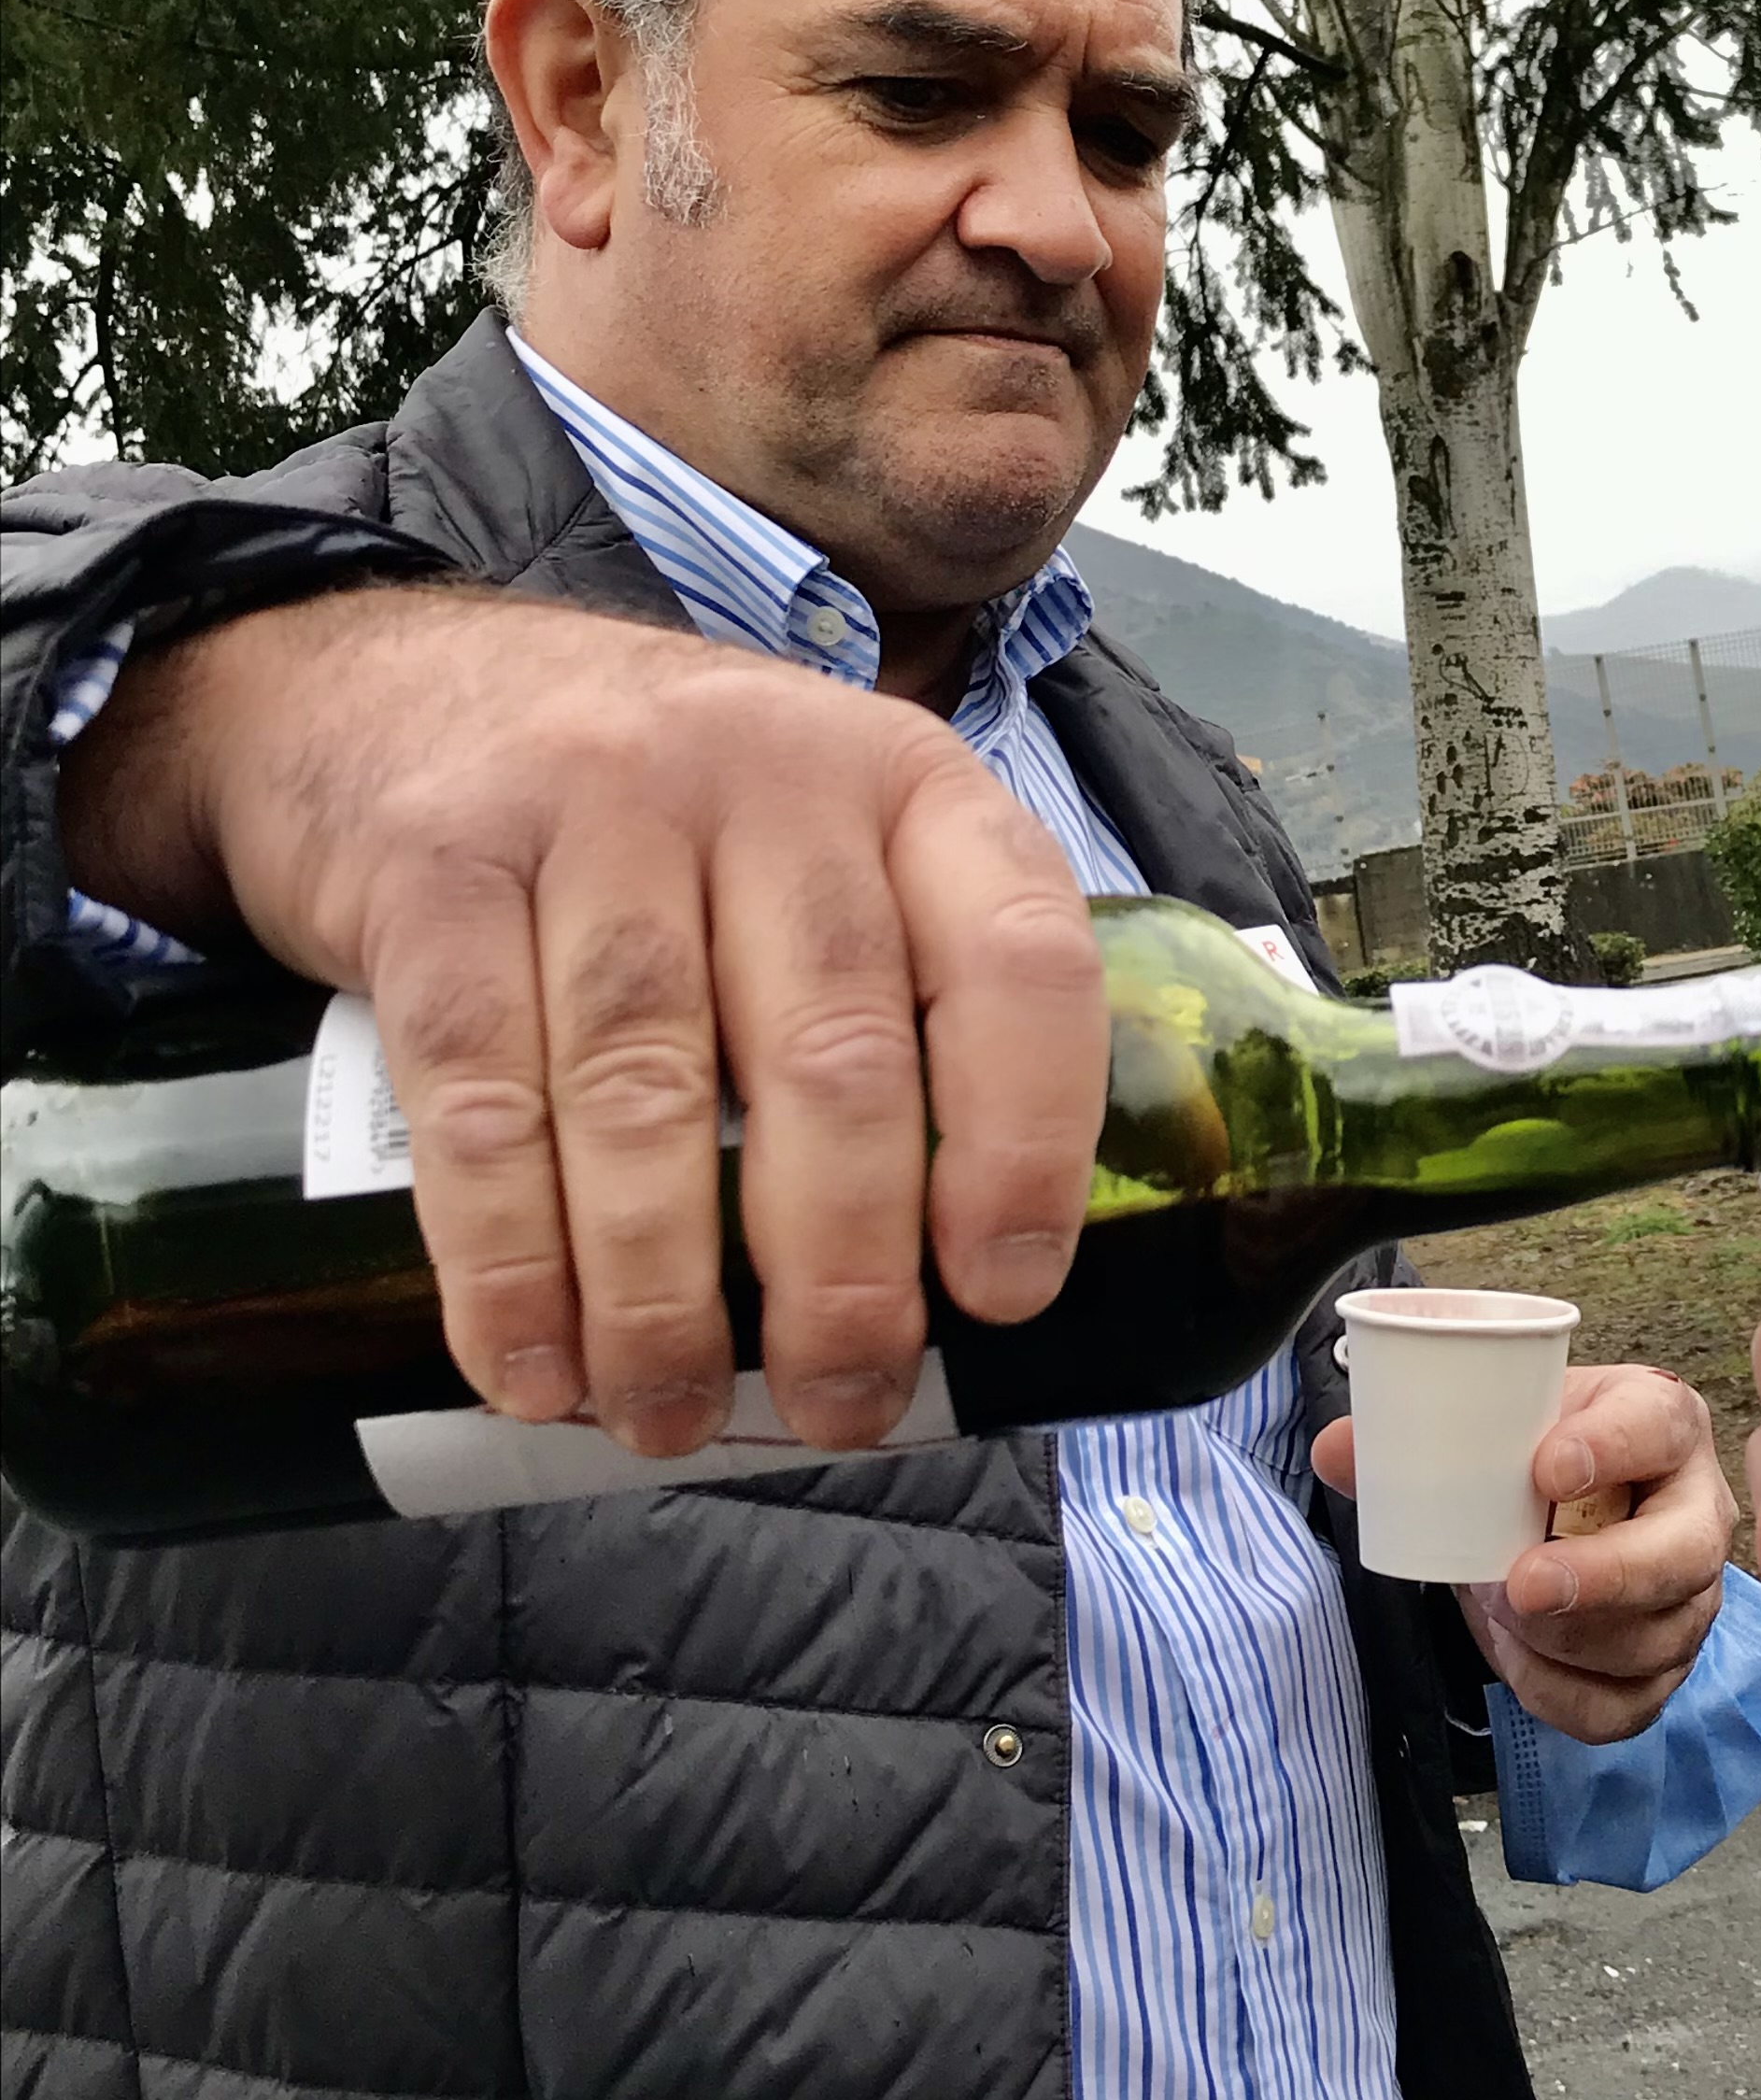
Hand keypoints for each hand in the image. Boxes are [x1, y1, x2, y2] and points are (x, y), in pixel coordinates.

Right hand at [58, 587, 1108, 1457]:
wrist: (396, 684)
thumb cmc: (660, 827)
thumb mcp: (819, 845)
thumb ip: (896, 997)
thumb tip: (958, 1289)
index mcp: (906, 785)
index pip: (1018, 959)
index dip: (1025, 1142)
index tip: (1000, 1297)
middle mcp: (765, 775)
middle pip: (830, 1055)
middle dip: (841, 1274)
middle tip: (838, 1408)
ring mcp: (593, 808)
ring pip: (649, 1091)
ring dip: (662, 1295)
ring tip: (667, 1416)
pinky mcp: (433, 868)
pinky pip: (479, 1093)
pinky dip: (507, 1257)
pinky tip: (531, 1363)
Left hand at [1313, 1361, 1735, 1742]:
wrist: (1557, 1513)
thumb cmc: (1533, 1456)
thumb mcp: (1493, 1427)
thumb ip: (1414, 1437)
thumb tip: (1336, 1450)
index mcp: (1660, 1422)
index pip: (1658, 1424)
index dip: (1612, 1447)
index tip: (1546, 1467)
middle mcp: (1696, 1511)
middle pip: (1683, 1553)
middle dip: (1604, 1576)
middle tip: (1521, 1582)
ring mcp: (1690, 1599)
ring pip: (1654, 1640)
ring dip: (1565, 1640)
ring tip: (1500, 1611)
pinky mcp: (1664, 1668)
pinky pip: (1627, 1706)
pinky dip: (1562, 1694)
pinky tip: (1516, 1659)